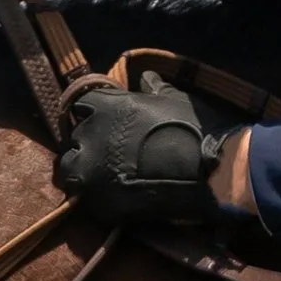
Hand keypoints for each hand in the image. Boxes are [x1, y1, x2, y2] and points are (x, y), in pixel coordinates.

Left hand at [55, 72, 224, 223]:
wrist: (209, 173)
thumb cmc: (194, 129)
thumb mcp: (173, 99)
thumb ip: (153, 89)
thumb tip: (145, 78)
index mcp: (106, 105)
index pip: (83, 105)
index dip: (95, 115)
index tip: (107, 123)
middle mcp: (91, 135)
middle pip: (75, 138)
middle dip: (89, 144)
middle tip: (109, 154)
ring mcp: (92, 171)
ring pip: (71, 169)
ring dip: (84, 171)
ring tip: (107, 177)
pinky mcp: (99, 202)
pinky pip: (86, 199)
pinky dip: (97, 197)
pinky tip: (117, 196)